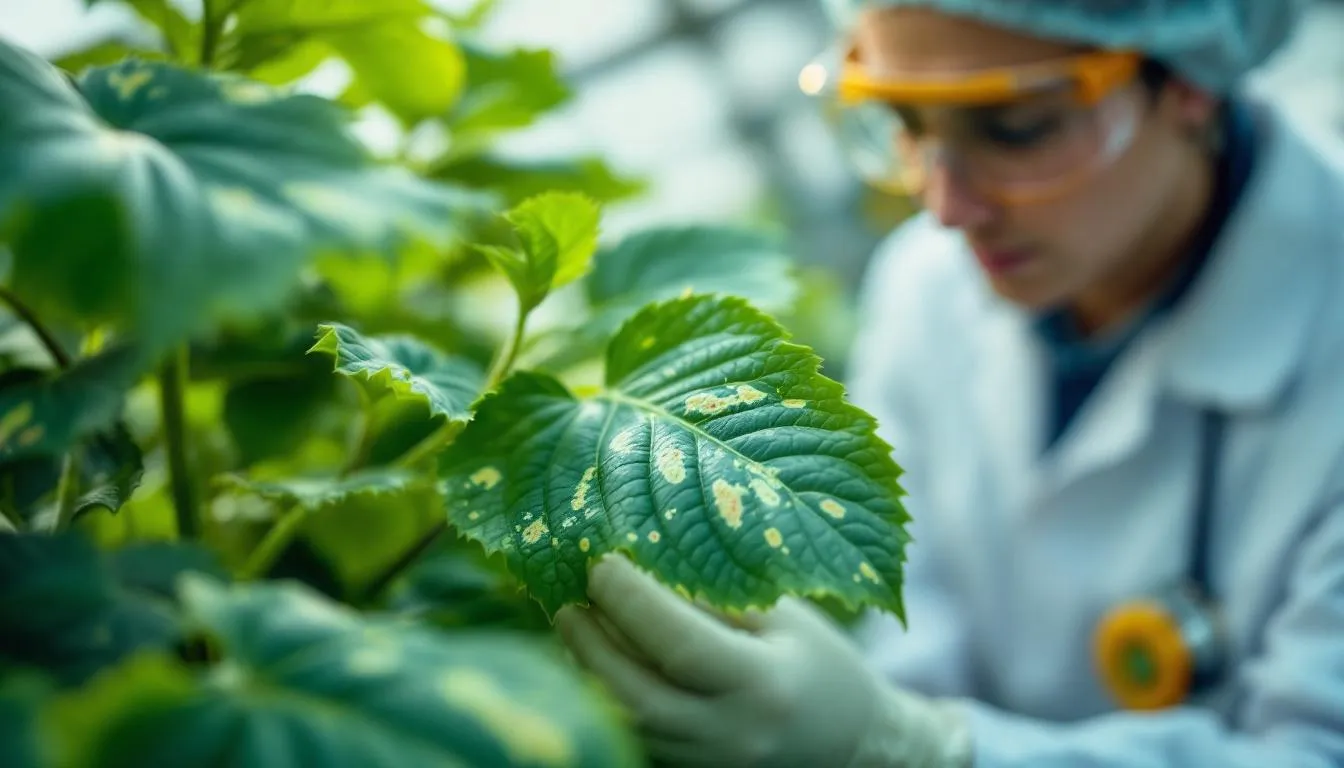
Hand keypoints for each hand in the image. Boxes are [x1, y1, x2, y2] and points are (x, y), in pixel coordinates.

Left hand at [554, 554, 973, 767]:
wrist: (854, 745)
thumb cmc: (820, 664)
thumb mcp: (784, 616)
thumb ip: (717, 595)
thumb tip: (641, 556)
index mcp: (765, 686)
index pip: (679, 644)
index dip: (631, 600)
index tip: (601, 560)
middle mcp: (732, 736)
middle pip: (634, 695)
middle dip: (590, 642)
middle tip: (567, 595)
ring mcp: (707, 765)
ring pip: (625, 724)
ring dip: (588, 671)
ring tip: (572, 622)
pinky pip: (634, 738)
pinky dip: (605, 698)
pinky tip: (593, 659)